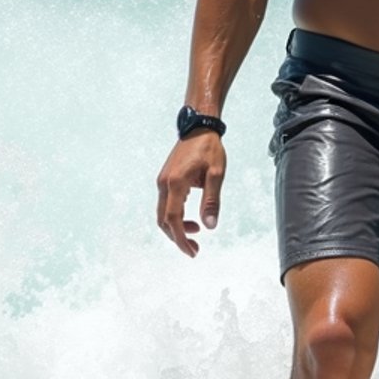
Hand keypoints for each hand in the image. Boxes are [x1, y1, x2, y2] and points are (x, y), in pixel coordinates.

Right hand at [156, 134, 226, 255]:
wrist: (198, 128)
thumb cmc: (209, 148)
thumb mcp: (216, 174)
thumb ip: (212, 201)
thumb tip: (210, 226)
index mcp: (176, 183)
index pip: (173, 219)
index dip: (180, 238)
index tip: (192, 251)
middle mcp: (164, 184)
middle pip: (164, 220)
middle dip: (177, 237)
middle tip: (195, 248)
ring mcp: (163, 181)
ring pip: (163, 214)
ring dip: (177, 227)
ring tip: (196, 233)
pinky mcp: (165, 179)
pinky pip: (166, 204)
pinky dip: (176, 216)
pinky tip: (191, 218)